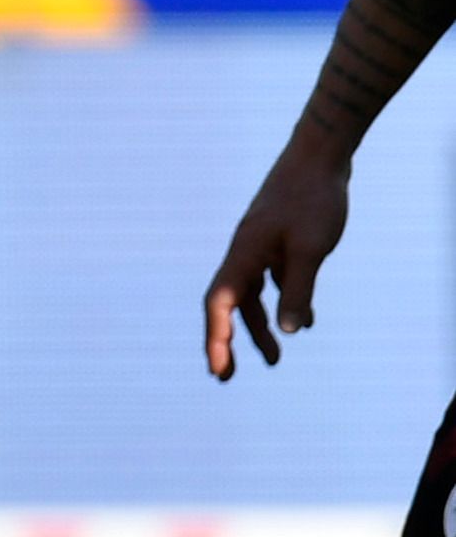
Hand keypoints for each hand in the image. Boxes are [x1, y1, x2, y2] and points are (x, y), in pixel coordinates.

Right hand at [206, 130, 351, 377]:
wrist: (319, 159)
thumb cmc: (313, 201)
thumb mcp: (310, 250)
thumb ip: (297, 290)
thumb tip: (288, 331)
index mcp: (243, 255)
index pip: (220, 304)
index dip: (216, 338)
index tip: (219, 369)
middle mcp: (243, 253)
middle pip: (227, 305)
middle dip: (226, 341)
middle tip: (226, 377)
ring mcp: (259, 247)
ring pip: (251, 296)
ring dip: (258, 328)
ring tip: (275, 360)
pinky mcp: (276, 243)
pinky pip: (272, 282)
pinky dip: (282, 305)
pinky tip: (303, 322)